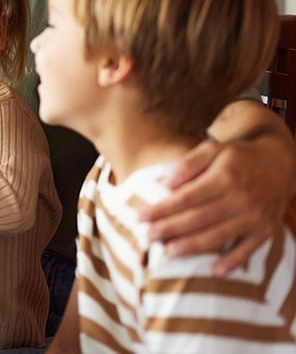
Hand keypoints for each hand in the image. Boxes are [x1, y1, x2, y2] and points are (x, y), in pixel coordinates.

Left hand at [140, 137, 290, 274]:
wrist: (280, 163)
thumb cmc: (237, 156)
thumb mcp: (213, 149)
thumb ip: (189, 164)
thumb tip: (167, 184)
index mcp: (224, 178)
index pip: (186, 198)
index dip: (162, 209)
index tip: (140, 216)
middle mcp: (240, 199)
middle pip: (198, 219)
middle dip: (170, 229)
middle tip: (148, 237)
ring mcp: (254, 217)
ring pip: (219, 236)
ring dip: (192, 247)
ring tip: (168, 252)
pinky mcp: (265, 231)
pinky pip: (248, 250)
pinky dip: (233, 262)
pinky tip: (215, 272)